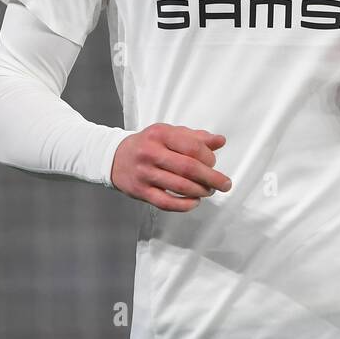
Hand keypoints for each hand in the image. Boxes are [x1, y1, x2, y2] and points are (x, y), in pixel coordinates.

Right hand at [110, 123, 231, 211]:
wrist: (115, 157)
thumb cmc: (148, 144)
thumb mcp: (169, 133)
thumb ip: (195, 137)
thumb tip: (220, 141)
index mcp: (160, 134)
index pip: (192, 146)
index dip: (209, 157)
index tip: (214, 163)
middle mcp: (151, 153)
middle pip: (188, 168)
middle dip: (211, 178)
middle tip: (224, 184)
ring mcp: (144, 173)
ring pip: (180, 186)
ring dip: (200, 191)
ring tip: (209, 191)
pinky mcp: (140, 191)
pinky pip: (166, 202)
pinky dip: (184, 205)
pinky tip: (194, 202)